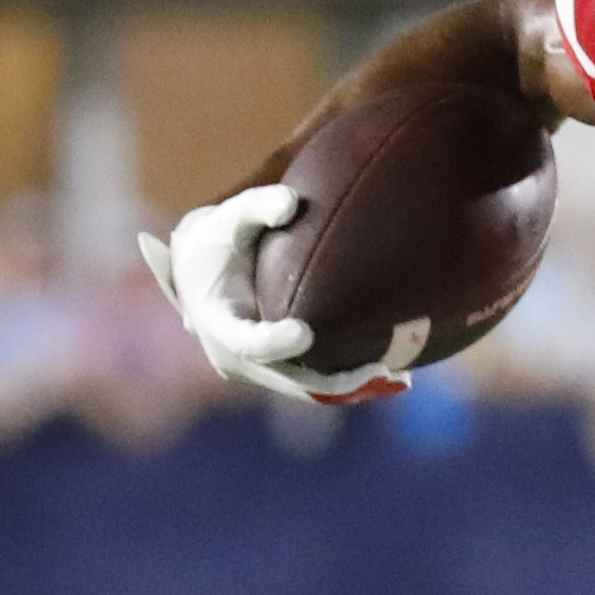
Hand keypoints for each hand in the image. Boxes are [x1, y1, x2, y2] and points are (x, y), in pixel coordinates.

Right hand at [138, 185, 410, 406]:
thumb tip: (291, 202)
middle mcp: (232, 358)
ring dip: (352, 389)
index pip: (247, 343)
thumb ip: (257, 207)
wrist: (196, 273)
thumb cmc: (216, 240)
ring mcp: (255, 371)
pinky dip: (350, 385)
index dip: (274, 343)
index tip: (304, 334)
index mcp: (217, 323)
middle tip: (380, 368)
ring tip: (399, 378)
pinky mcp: (274, 373)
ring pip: (306, 391)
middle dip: (333, 380)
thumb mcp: (227, 219)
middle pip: (288, 379)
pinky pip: (313, 388)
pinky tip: (393, 376)